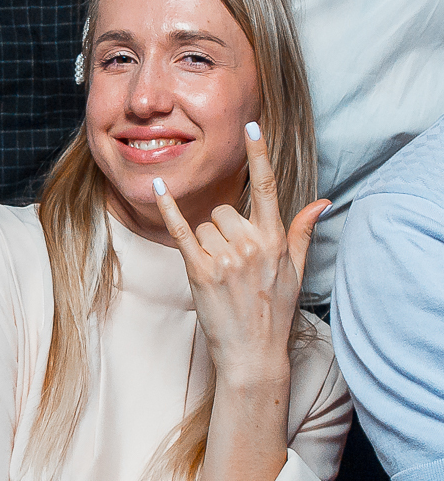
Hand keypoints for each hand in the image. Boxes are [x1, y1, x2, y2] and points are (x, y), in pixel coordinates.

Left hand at [152, 123, 328, 391]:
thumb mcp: (294, 270)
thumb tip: (322, 201)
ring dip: (207, 242)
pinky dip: (168, 207)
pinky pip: (180, 229)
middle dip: (224, 229)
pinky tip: (158, 185)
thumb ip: (301, 231)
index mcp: (275, 240)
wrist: (253, 355)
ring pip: (205, 224)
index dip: (260, 153)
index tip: (252, 124)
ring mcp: (225, 257)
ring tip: (221, 273)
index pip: (269, 187)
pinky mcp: (200, 270)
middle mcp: (251, 244)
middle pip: (225, 210)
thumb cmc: (274, 312)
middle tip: (233, 263)